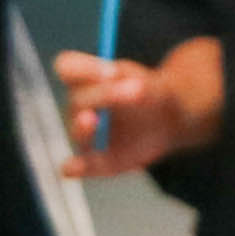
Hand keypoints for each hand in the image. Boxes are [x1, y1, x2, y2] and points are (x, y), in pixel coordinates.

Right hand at [52, 41, 223, 177]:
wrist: (167, 120)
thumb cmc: (151, 94)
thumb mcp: (148, 82)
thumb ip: (136, 85)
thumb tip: (131, 88)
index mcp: (85, 79)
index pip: (67, 67)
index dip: (83, 68)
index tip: (109, 71)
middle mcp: (79, 108)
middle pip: (78, 100)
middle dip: (105, 95)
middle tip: (137, 89)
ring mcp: (85, 136)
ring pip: (77, 132)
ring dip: (83, 128)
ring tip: (93, 120)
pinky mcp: (95, 163)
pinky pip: (76, 167)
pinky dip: (74, 168)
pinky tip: (74, 168)